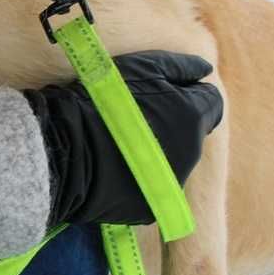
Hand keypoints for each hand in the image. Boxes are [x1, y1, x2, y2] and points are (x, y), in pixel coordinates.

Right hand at [23, 51, 223, 226]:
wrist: (63, 153)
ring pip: (172, 162)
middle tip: (134, 117)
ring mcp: (169, 184)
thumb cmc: (101, 101)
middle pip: (191, 134)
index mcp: (193, 118)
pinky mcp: (147, 208)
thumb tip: (205, 70)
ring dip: (155, 151)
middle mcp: (191, 154)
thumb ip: (181, 66)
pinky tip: (111, 168)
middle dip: (172, 123)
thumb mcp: (142, 68)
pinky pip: (148, 187)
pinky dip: (136, 177)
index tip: (161, 93)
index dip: (188, 94)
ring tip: (118, 144)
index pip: (211, 102)